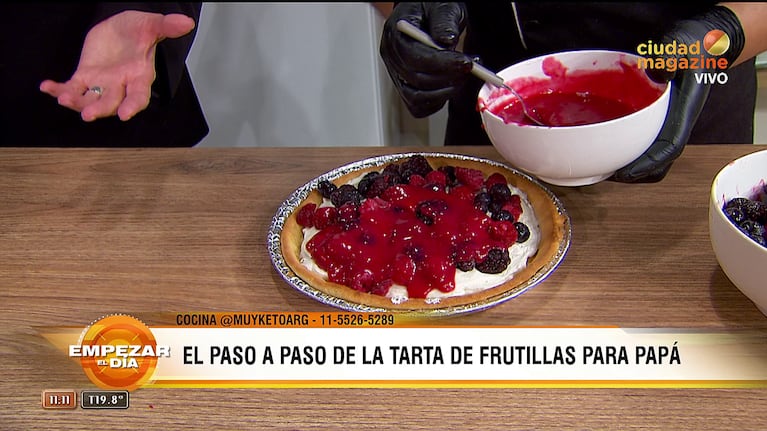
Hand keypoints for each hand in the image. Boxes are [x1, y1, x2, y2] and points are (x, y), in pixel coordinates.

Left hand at [39, 11, 195, 121]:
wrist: (121, 29)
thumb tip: (186, 23)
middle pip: (111, 103)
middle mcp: (121, 85)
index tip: (125, 115)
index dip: (132, 106)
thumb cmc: (138, 31)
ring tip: (63, 97)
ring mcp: (102, 84)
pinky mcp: (85, 77)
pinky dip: (58, 90)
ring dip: (76, 102)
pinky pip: (71, 88)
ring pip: (89, 99)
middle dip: (100, 109)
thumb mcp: (151, 25)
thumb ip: (166, 26)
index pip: (138, 96)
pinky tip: (47, 87)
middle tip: (88, 114)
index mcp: (139, 76)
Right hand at [379, 2, 472, 117]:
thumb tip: (446, 40)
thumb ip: (444, 21)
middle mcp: (391, 57)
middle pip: (415, 79)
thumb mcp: (441, 6)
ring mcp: (397, 75)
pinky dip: (437, 102)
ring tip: (463, 77)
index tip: (465, 63)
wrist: (428, 16)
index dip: (440, 63)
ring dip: (444, 92)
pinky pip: (418, 106)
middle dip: (447, 78)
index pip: (413, 57)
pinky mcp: (406, 88)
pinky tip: (451, 87)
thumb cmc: (432, 9)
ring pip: (416, 97)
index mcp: (394, 34)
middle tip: (470, 69)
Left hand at [612, 6, 743, 182]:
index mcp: (683, 111)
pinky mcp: (654, 120)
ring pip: (651, 156)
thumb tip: (659, 70)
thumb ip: (670, 55)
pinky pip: (641, 143)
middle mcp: (674, 123)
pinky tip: (605, 147)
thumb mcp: (679, 43)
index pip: (670, 147)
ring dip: (630, 167)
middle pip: (659, 162)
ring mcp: (665, 124)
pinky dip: (625, 150)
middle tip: (607, 175)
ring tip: (604, 168)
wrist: (698, 42)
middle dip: (636, 173)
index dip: (648, 164)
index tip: (626, 173)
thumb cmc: (690, 45)